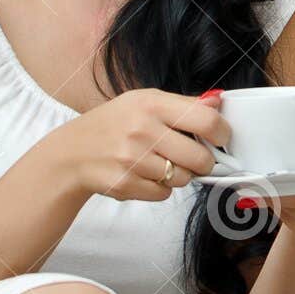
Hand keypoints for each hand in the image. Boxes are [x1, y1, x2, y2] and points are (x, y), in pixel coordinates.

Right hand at [50, 88, 227, 202]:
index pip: (206, 120)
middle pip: (200, 158)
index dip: (222, 133)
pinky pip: (164, 194)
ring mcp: (132, 159)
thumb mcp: (144, 101)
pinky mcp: (125, 184)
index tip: (221, 139)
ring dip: (178, 175)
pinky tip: (144, 175)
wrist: (72, 152)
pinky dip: (159, 188)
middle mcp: (142, 130)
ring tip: (160, 164)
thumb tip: (219, 100)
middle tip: (195, 159)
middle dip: (204, 162)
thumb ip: (183, 103)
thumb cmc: (115, 123)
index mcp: (151, 104)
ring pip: (183, 179)